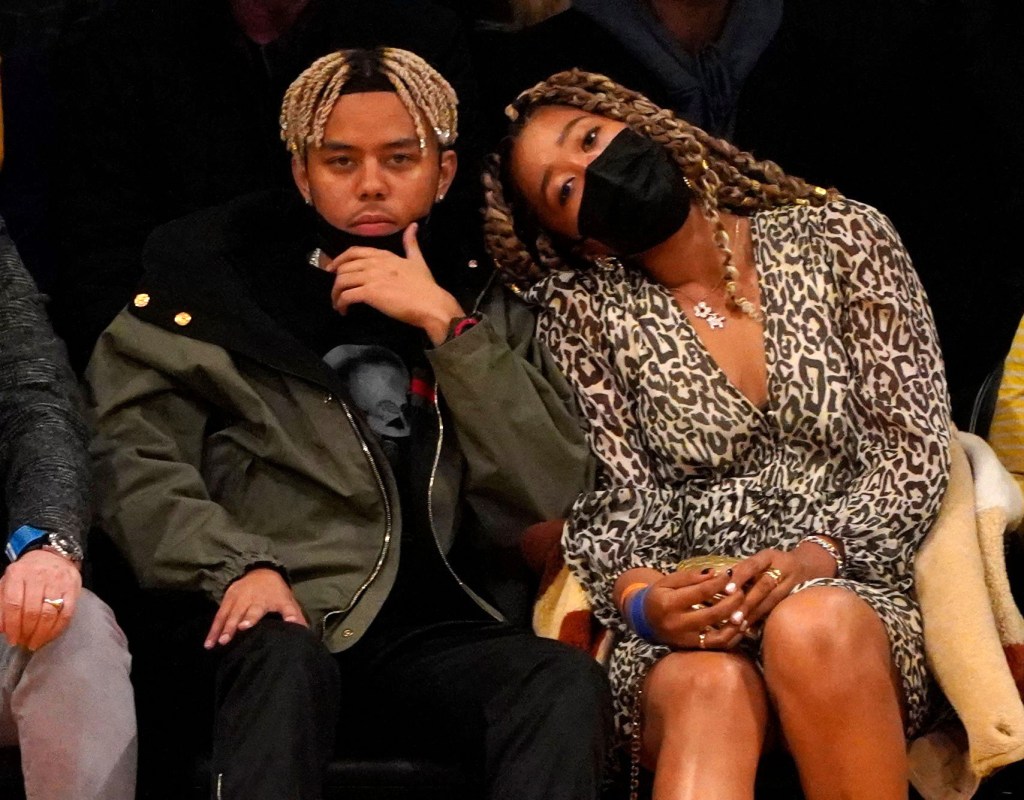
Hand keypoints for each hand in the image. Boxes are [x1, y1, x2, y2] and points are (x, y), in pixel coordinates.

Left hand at [0, 549, 81, 649]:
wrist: (54, 555)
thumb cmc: (28, 573)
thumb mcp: (9, 582)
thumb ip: (1, 604)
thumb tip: (1, 628)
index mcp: (18, 574)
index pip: (13, 604)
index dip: (12, 625)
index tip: (12, 639)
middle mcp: (38, 576)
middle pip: (32, 611)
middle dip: (27, 632)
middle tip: (25, 643)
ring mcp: (58, 581)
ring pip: (49, 614)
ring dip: (42, 633)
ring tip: (36, 642)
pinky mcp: (73, 588)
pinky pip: (67, 613)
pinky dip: (58, 628)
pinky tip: (51, 635)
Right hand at [204, 568, 306, 648]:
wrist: (260, 571)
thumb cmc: (276, 592)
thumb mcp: (287, 600)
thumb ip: (293, 615)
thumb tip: (302, 630)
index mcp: (267, 600)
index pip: (259, 609)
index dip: (252, 618)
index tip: (245, 626)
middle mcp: (251, 599)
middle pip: (241, 612)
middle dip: (233, 625)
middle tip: (227, 639)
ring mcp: (237, 599)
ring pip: (228, 615)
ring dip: (222, 629)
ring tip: (217, 643)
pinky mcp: (227, 600)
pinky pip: (219, 616)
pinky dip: (213, 629)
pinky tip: (208, 643)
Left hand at [327, 223, 463, 344]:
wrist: (431, 304)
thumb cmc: (426, 286)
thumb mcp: (418, 261)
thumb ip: (411, 244)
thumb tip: (413, 226)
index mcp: (385, 255)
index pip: (354, 251)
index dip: (340, 259)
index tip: (333, 269)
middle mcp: (375, 263)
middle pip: (344, 267)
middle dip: (336, 280)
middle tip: (336, 292)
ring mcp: (372, 277)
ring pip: (342, 281)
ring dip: (336, 294)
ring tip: (338, 304)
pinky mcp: (371, 293)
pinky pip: (347, 296)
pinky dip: (341, 303)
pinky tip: (343, 310)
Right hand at [641, 568, 746, 650]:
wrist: (645, 620)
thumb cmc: (658, 596)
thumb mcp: (668, 581)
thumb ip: (690, 577)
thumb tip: (715, 573)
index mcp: (669, 604)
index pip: (701, 592)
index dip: (718, 582)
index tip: (729, 573)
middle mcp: (678, 624)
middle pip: (713, 614)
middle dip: (732, 602)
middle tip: (741, 591)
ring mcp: (686, 639)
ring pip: (718, 636)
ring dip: (736, 623)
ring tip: (744, 609)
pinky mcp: (692, 648)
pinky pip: (717, 646)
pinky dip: (732, 636)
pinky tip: (740, 625)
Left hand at [730, 543, 837, 627]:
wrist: (808, 566)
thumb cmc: (774, 563)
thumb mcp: (761, 559)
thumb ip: (742, 569)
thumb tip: (718, 580)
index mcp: (769, 556)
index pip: (752, 565)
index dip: (740, 577)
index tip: (727, 590)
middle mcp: (782, 569)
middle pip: (764, 586)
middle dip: (748, 602)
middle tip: (732, 617)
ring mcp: (791, 584)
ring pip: (772, 601)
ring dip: (754, 614)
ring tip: (739, 625)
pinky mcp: (793, 598)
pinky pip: (776, 609)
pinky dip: (762, 619)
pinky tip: (749, 628)